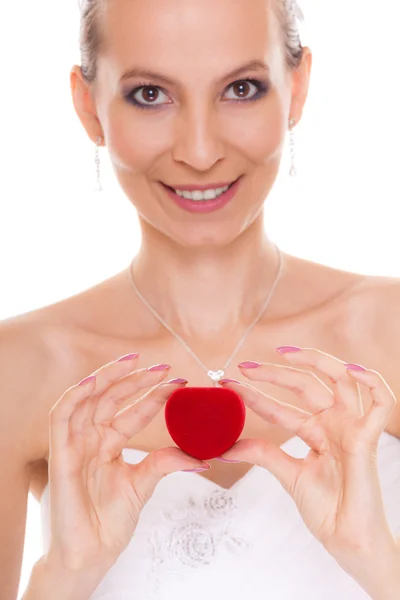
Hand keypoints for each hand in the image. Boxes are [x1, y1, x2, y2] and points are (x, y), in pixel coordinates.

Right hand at [45, 354, 207, 575]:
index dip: (154, 395)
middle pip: (111, 398)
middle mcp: (91, 439)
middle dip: (137, 381)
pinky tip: (96, 380)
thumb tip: (202, 457)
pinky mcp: (60, 454)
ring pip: (87, 398)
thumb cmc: (110, 521)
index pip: (132, 411)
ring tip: (135, 363)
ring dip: (109, 378)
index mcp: (108, 444)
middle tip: (164, 368)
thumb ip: (164, 463)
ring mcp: (75, 444)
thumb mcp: (143, 484)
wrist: (91, 553)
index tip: (180, 383)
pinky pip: (61, 416)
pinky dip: (76, 395)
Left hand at [218, 347, 397, 560]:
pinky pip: (382, 402)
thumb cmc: (326, 510)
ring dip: (316, 361)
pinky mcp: (368, 438)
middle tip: (244, 368)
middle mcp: (333, 424)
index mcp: (316, 432)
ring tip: (283, 353)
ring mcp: (351, 428)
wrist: (347, 541)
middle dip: (274, 373)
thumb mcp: (288, 475)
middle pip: (306, 385)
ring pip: (341, 380)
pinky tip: (350, 369)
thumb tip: (226, 447)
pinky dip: (372, 381)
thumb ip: (264, 455)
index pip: (281, 406)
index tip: (228, 385)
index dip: (255, 394)